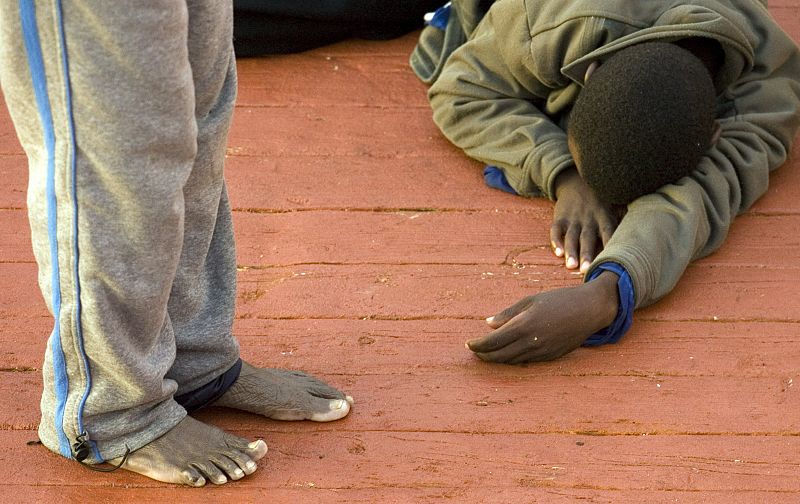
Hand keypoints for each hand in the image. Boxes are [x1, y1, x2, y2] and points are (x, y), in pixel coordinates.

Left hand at [466, 271, 618, 362]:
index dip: (478, 345)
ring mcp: (542, 352)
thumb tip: (487, 324)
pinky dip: (513, 359)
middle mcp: (531, 342)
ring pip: (513, 361)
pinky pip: (526, 361)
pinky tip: (507, 354)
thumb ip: (508, 314)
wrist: (589, 309)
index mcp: (524, 325)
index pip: (493, 341)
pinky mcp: (551, 357)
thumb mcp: (530, 301)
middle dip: (485, 356)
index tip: (468, 344)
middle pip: (500, 356)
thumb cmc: (558, 300)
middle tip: (475, 352)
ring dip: (498, 359)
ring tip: (487, 355)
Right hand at [551, 168, 617, 272]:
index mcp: (604, 216)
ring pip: (571, 236)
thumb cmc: (601, 198)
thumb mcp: (615, 203)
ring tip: (571, 265)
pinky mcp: (560, 217)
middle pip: (587, 238)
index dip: (610, 245)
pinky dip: (556, 241)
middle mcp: (588, 218)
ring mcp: (573, 218)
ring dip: (571, 251)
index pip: (608, 232)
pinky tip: (558, 253)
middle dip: (586, 254)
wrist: (576, 180)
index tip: (611, 261)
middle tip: (586, 270)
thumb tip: (644, 236)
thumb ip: (625, 219)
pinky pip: (556, 230)